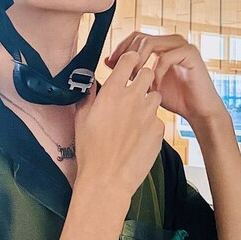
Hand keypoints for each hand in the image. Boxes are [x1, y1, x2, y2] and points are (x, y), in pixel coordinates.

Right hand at [74, 51, 163, 200]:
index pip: (130, 59)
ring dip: (148, 100)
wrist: (107, 179)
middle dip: (142, 78)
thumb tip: (91, 81)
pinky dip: (151, 123)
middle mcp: (133, 98)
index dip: (131, 60)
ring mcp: (148, 114)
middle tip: (134, 90)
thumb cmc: (90, 150)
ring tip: (136, 115)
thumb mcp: (82, 119)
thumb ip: (89, 95)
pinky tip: (139, 136)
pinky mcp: (159, 129)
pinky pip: (158, 119)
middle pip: (148, 73)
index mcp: (112, 92)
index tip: (129, 65)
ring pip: (155, 95)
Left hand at [105, 33, 226, 125]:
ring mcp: (182, 45)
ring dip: (139, 62)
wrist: (199, 111)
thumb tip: (108, 61)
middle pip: (140, 37)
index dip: (121, 48)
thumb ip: (130, 71)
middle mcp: (172, 41)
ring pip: (150, 43)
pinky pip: (164, 57)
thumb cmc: (176, 98)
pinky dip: (155, 72)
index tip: (111, 64)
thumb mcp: (146, 83)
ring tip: (136, 80)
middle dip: (128, 55)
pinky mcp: (190, 53)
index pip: (136, 36)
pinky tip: (154, 88)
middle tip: (123, 75)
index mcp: (162, 45)